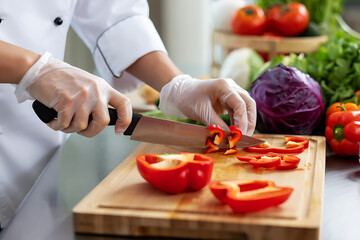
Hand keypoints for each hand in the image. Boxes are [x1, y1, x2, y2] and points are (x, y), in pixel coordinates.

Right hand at [14, 52, 131, 136]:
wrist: (41, 69)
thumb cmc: (64, 79)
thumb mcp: (89, 84)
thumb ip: (98, 98)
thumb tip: (102, 121)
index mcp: (104, 87)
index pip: (124, 104)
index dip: (125, 119)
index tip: (119, 130)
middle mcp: (95, 91)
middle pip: (103, 122)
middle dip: (91, 131)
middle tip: (82, 130)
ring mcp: (82, 96)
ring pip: (81, 126)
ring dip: (69, 128)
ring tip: (63, 119)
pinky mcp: (66, 101)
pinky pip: (64, 125)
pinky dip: (57, 126)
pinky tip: (54, 119)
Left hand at [159, 74, 255, 134]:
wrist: (179, 92)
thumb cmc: (188, 99)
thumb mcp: (201, 112)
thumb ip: (216, 125)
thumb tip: (229, 138)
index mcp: (224, 86)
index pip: (241, 104)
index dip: (242, 121)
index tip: (239, 135)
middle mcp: (231, 87)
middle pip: (249, 104)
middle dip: (249, 121)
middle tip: (245, 137)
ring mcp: (231, 92)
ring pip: (246, 107)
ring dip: (245, 122)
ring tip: (241, 137)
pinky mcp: (228, 99)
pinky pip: (238, 110)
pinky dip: (238, 121)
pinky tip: (235, 131)